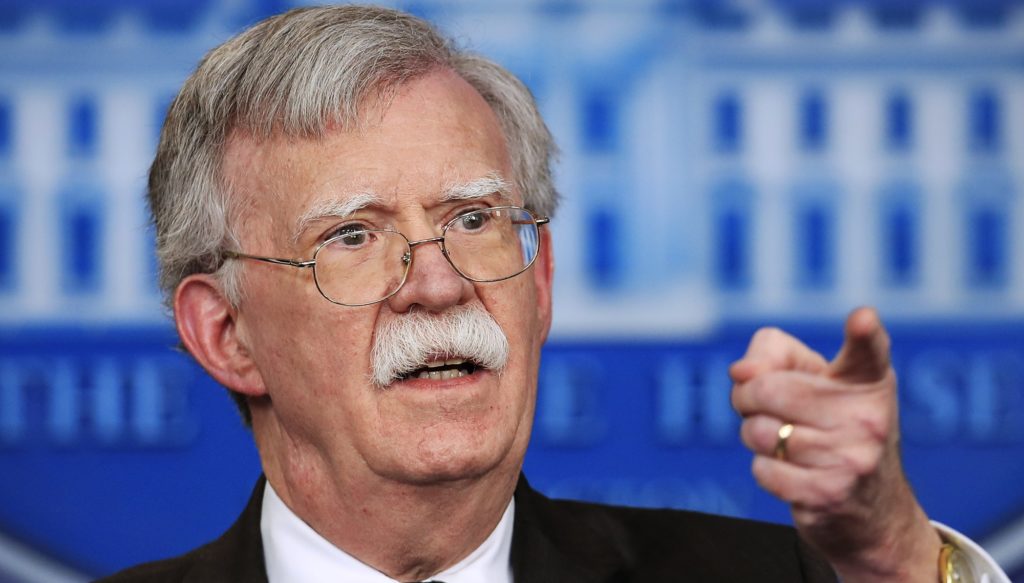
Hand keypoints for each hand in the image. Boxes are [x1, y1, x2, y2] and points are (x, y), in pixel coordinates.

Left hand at [730, 307, 940, 581]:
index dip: (864, 332)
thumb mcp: (812, 382)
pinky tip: (792, 472)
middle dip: (748, 399)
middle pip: (767, 388)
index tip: (863, 318)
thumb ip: (772, 355)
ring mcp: (852, 457)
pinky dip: (766, 470)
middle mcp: (869, 416)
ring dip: (755, 436)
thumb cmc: (829, 428)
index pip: (869, 350)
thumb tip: (741, 372)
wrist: (871, 512)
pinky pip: (763, 470)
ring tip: (781, 441)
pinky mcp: (830, 494)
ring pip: (759, 432)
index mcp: (868, 380)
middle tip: (764, 409)